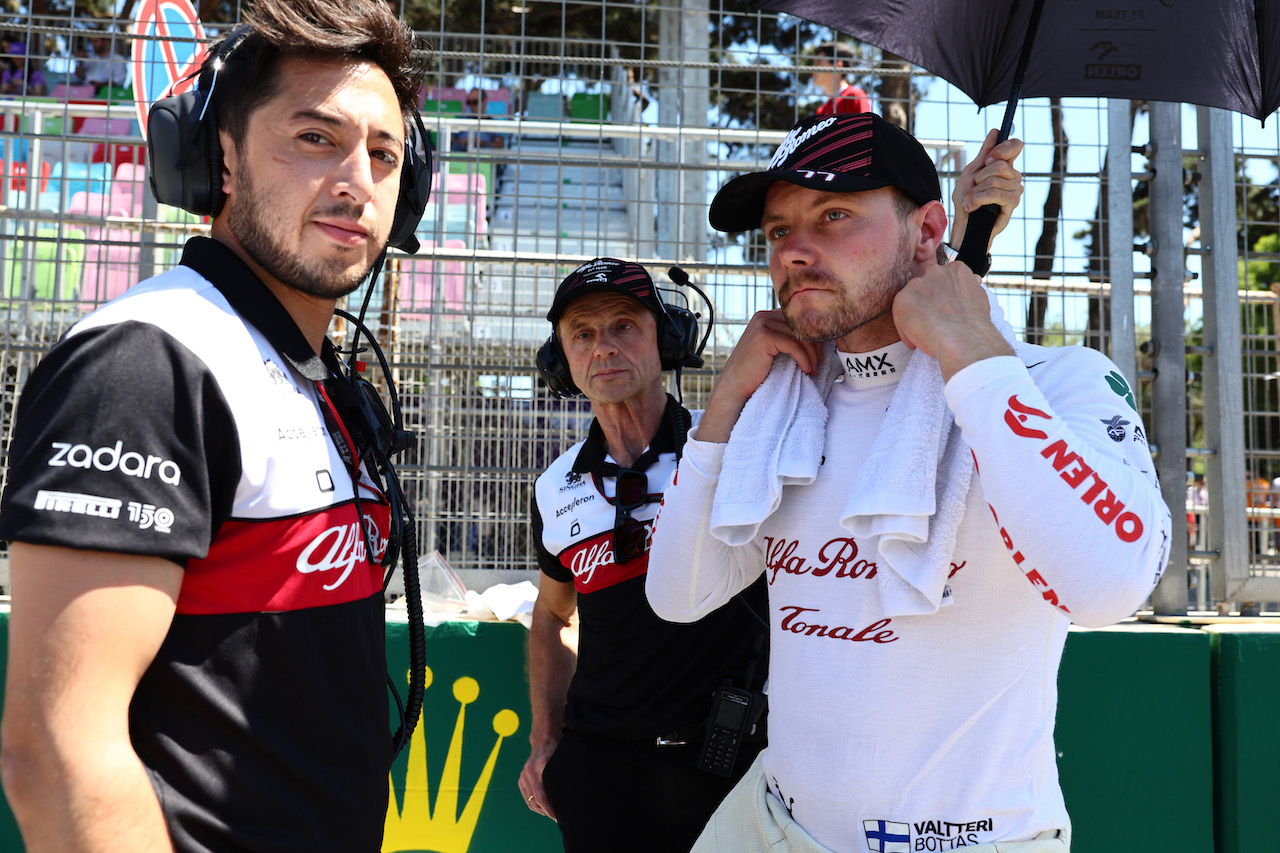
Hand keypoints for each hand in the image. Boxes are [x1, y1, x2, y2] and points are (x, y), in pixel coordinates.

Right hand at [518, 740, 558, 820]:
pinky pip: (527, 797)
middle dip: (546, 812)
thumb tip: (570, 796)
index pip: (542, 797)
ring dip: (540, 810)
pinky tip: (544, 806)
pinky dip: (535, 804)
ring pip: (530, 801)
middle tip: (557, 817)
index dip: (549, 810)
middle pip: (535, 802)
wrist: (544, 739)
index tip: (558, 817)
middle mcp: (528, 772)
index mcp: (538, 767)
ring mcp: (523, 775)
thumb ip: (562, 777)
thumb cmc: (557, 750)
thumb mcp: (561, 762)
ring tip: (552, 813)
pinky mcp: (521, 779)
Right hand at [696, 309, 823, 443]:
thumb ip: (786, 337)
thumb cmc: (755, 372)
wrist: (734, 387)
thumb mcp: (773, 349)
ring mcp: (762, 324)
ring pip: (800, 335)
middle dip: (815, 344)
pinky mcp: (764, 337)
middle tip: (820, 362)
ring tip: (814, 369)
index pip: (798, 319)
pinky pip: (794, 345)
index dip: (813, 335)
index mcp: (766, 316)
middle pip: (801, 325)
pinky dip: (804, 358)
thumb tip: (818, 337)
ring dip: (812, 354)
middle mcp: (763, 316)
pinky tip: (807, 370)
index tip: (821, 353)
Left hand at [893, 262, 1012, 380]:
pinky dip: (906, 329)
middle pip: (926, 285)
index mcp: (956, 269)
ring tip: (926, 332)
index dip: (942, 296)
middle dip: (927, 301)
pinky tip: (917, 341)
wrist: (963, 339)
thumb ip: (970, 286)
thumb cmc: (974, 323)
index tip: (945, 309)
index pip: (944, 278)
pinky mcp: (902, 299)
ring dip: (915, 314)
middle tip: (934, 321)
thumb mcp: (979, 297)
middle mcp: (935, 271)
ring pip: (911, 299)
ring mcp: (918, 284)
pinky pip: (900, 314)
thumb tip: (973, 279)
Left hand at [949, 129, 1023, 248]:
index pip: (1016, 146)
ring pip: (995, 180)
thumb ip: (984, 153)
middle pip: (1002, 164)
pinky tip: (971, 206)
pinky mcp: (1012, 204)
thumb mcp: (970, 173)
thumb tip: (995, 131)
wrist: (964, 223)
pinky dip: (978, 199)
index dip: (1003, 148)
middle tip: (973, 185)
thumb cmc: (966, 198)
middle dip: (981, 175)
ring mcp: (1015, 190)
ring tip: (969, 200)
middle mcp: (1013, 176)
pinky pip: (996, 194)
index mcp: (1004, 165)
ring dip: (976, 191)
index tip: (987, 159)